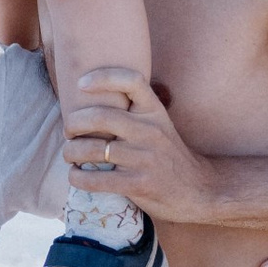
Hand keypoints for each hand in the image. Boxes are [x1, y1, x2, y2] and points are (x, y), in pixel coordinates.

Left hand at [62, 69, 217, 225]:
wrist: (198, 189)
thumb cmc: (168, 155)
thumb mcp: (159, 125)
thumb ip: (133, 113)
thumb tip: (89, 103)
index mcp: (155, 111)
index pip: (132, 81)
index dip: (103, 77)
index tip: (81, 83)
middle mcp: (151, 131)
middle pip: (101, 116)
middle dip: (74, 123)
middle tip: (68, 132)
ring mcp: (145, 158)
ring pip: (94, 149)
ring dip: (71, 152)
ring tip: (69, 155)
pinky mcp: (139, 184)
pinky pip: (97, 179)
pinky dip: (78, 178)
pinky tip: (76, 176)